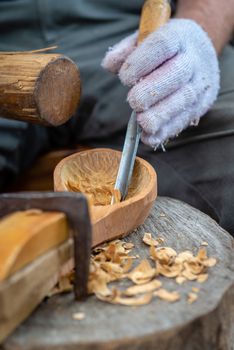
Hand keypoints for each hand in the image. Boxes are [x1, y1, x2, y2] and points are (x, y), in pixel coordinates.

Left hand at [102, 19, 219, 147]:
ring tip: (142, 123)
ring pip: (184, 100)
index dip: (142, 62)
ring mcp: (201, 83)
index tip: (124, 78)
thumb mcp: (147, 39)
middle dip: (152, 91)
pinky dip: (165, 131)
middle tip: (134, 102)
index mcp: (179, 36)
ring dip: (160, 115)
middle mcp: (194, 60)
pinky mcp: (202, 104)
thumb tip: (108, 65)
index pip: (162, 45)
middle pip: (176, 74)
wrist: (200, 53)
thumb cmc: (165, 50)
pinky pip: (184, 119)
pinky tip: (149, 137)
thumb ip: (126, 51)